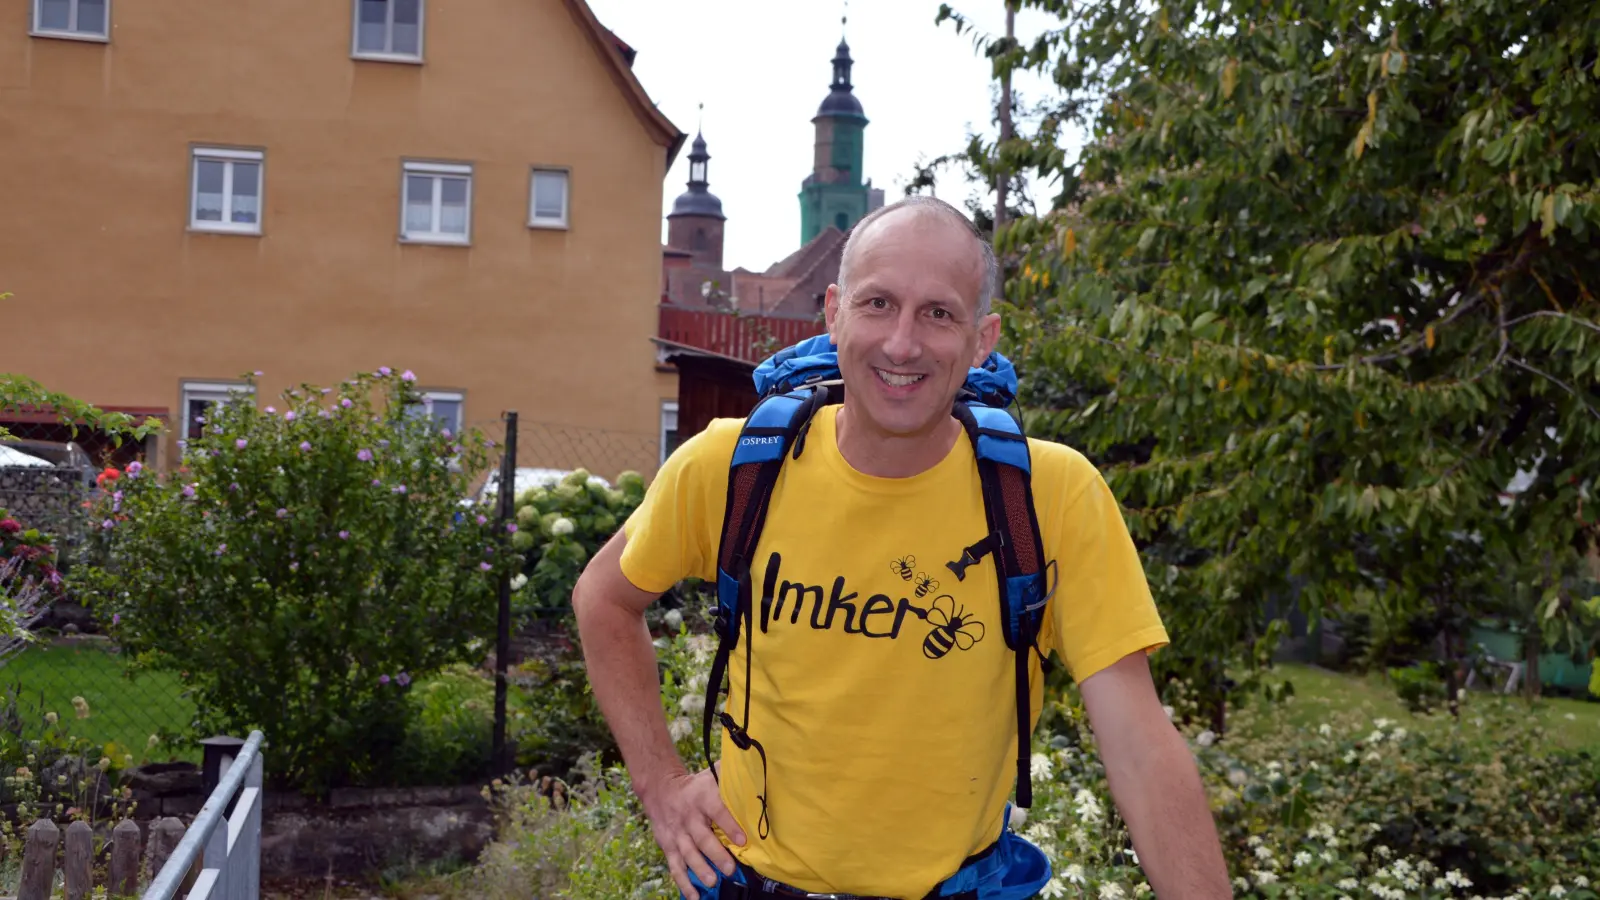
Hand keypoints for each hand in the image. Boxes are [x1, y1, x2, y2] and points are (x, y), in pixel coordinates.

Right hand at [640, 766, 746, 899]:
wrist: (660, 788)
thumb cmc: (695, 786)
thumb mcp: (711, 777)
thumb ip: (730, 780)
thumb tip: (756, 777)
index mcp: (702, 798)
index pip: (717, 811)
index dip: (729, 825)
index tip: (743, 840)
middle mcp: (688, 817)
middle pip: (702, 838)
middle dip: (716, 855)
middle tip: (730, 869)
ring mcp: (677, 834)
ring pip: (688, 854)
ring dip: (699, 869)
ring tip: (711, 882)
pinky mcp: (668, 846)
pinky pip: (675, 866)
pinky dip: (683, 883)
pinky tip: (694, 896)